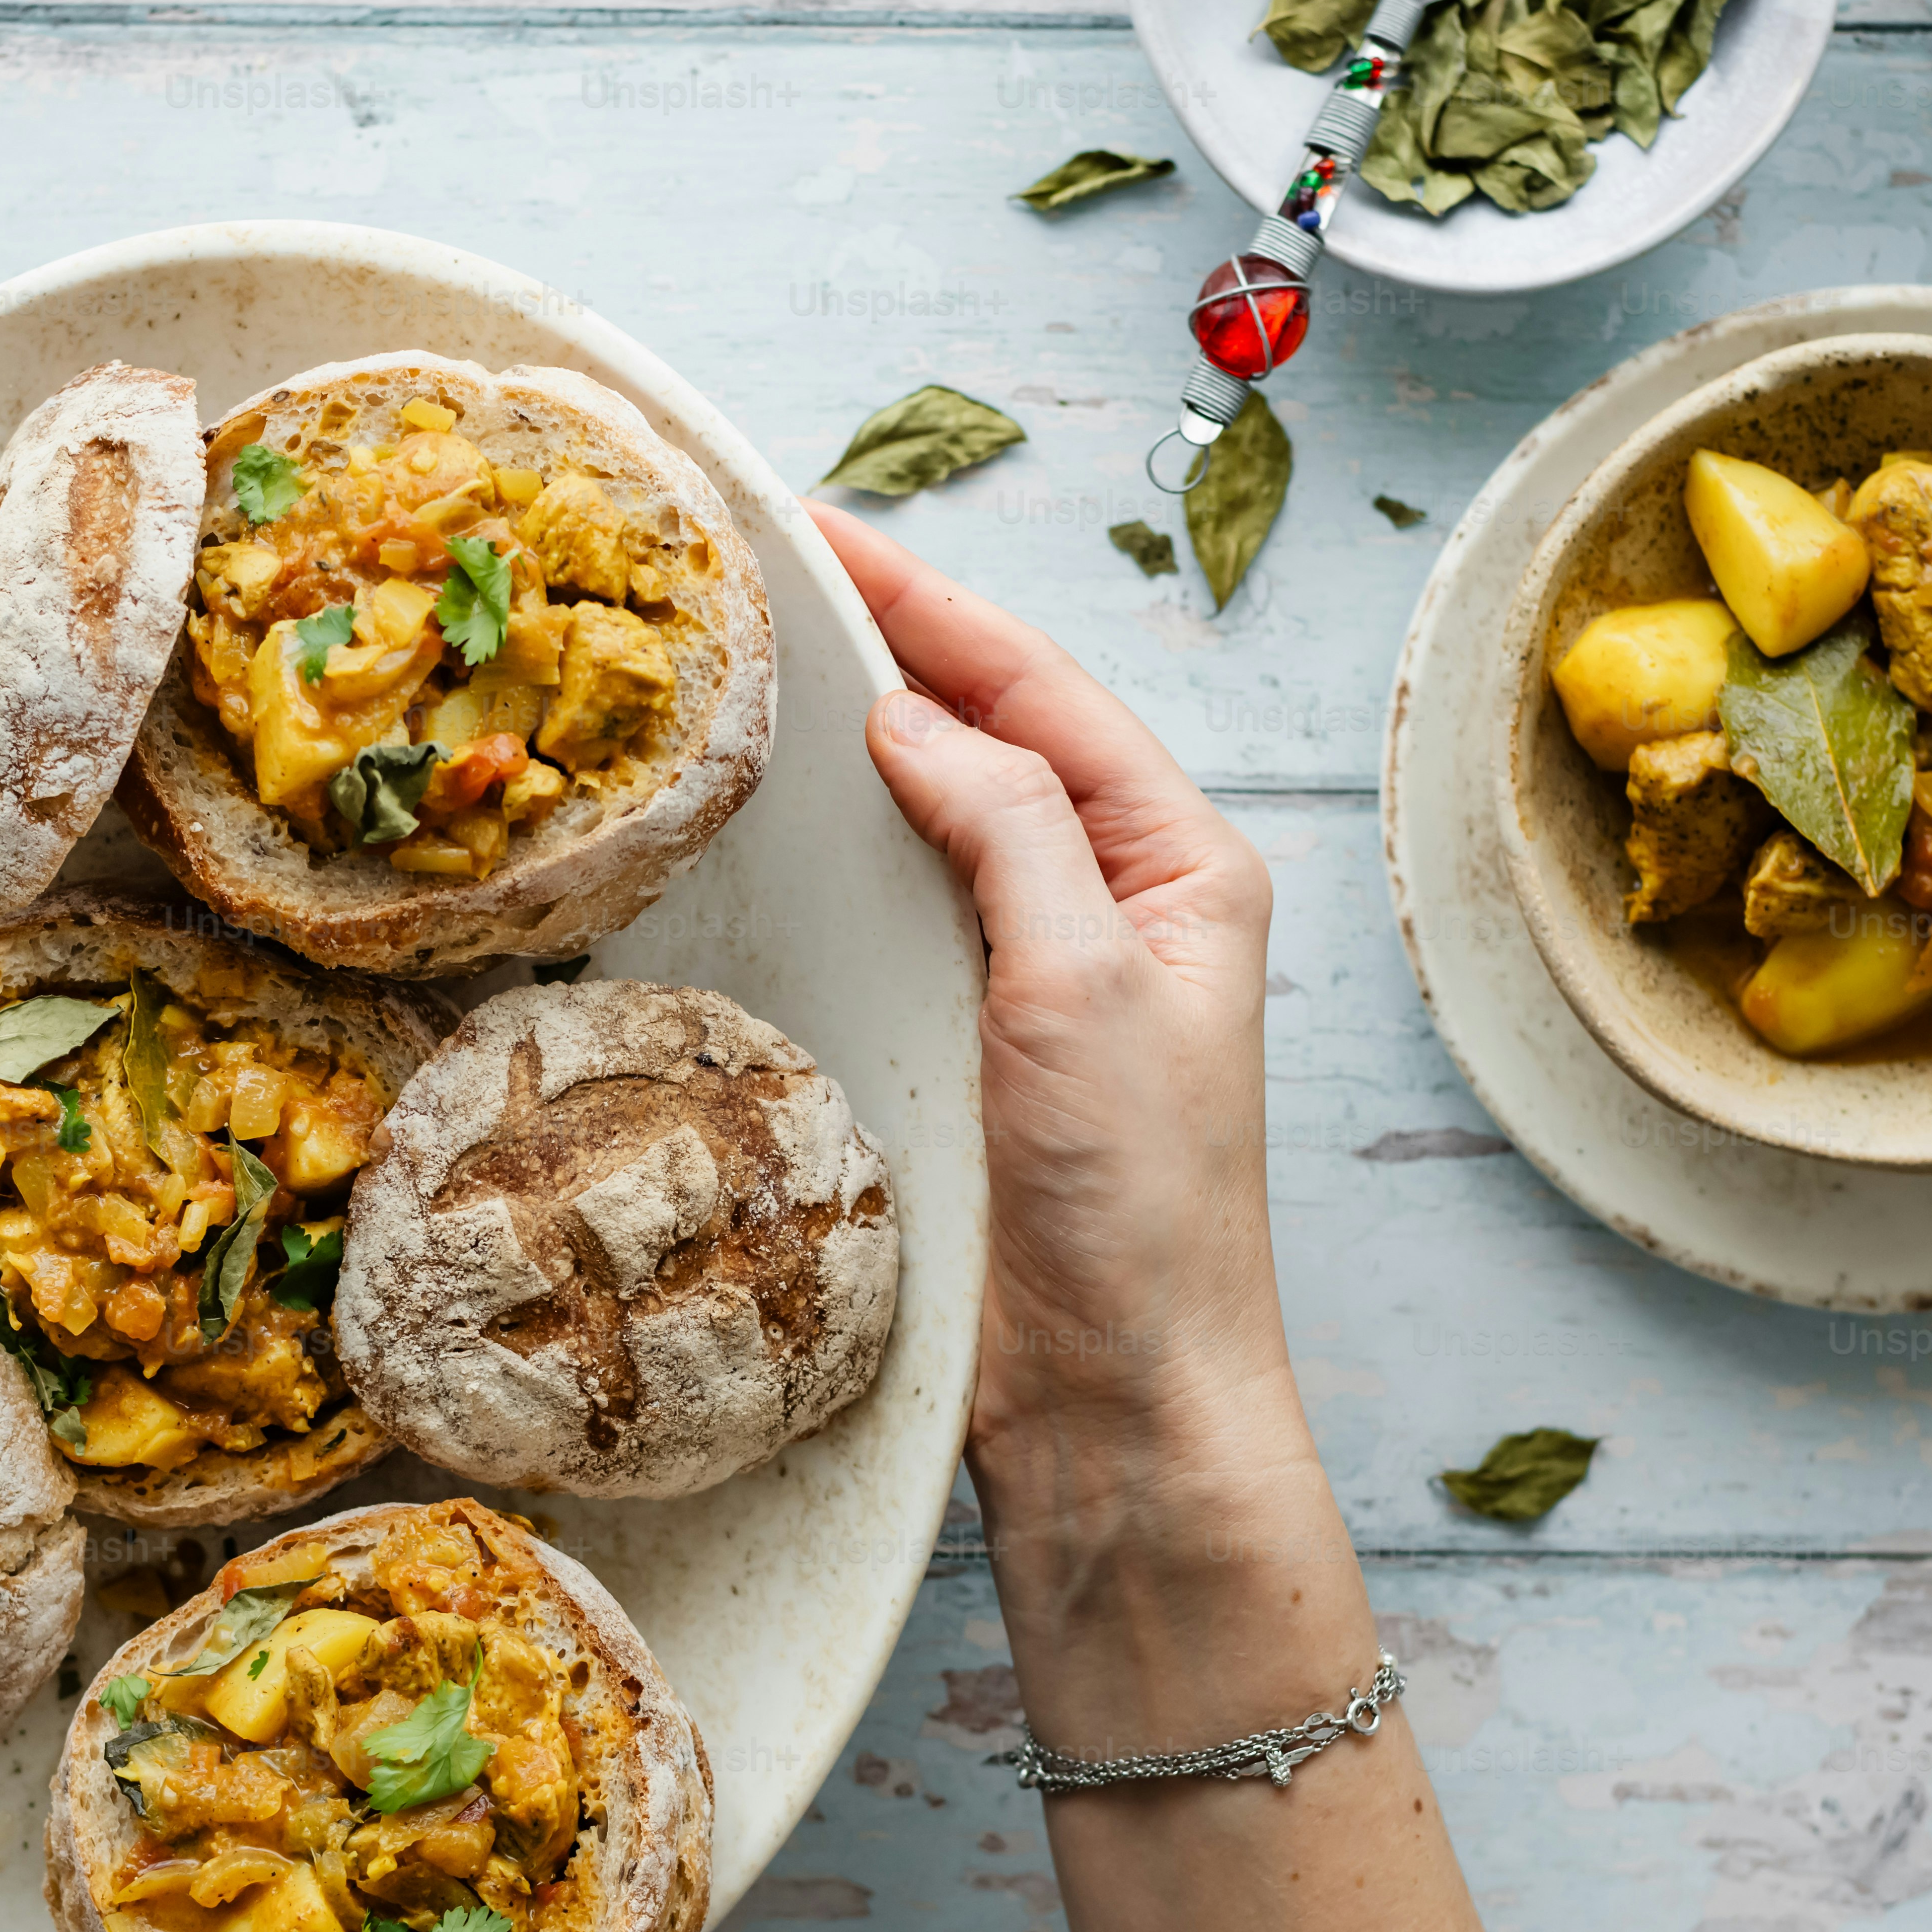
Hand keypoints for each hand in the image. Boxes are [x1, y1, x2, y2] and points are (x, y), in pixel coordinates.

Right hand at [819, 509, 1325, 1587]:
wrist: (1119, 1402)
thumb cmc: (1140, 1204)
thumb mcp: (1088, 983)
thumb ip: (1009, 832)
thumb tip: (918, 723)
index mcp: (1180, 865)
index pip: (1040, 691)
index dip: (932, 606)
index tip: (825, 529)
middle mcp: (1112, 905)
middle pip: (986, 736)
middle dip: (887, 649)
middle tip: (765, 571)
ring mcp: (1034, 978)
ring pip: (932, 821)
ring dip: (849, 746)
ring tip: (751, 664)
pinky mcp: (967, 1050)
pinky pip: (895, 918)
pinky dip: (833, 858)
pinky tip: (767, 828)